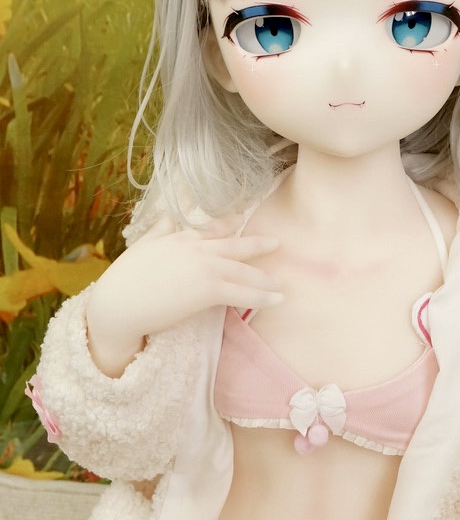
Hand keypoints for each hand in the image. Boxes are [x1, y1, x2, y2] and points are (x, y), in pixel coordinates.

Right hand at [86, 214, 281, 375]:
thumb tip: (166, 216)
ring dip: (265, 279)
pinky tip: (275, 300)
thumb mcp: (143, 246)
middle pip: (235, 247)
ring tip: (281, 284)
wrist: (119, 303)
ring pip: (243, 272)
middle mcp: (197, 249)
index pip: (212, 228)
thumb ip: (159, 230)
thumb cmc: (126, 279)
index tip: (242, 220)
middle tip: (276, 244)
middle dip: (258, 245)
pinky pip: (242, 294)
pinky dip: (261, 297)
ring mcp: (204, 268)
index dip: (230, 224)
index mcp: (181, 237)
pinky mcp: (208, 290)